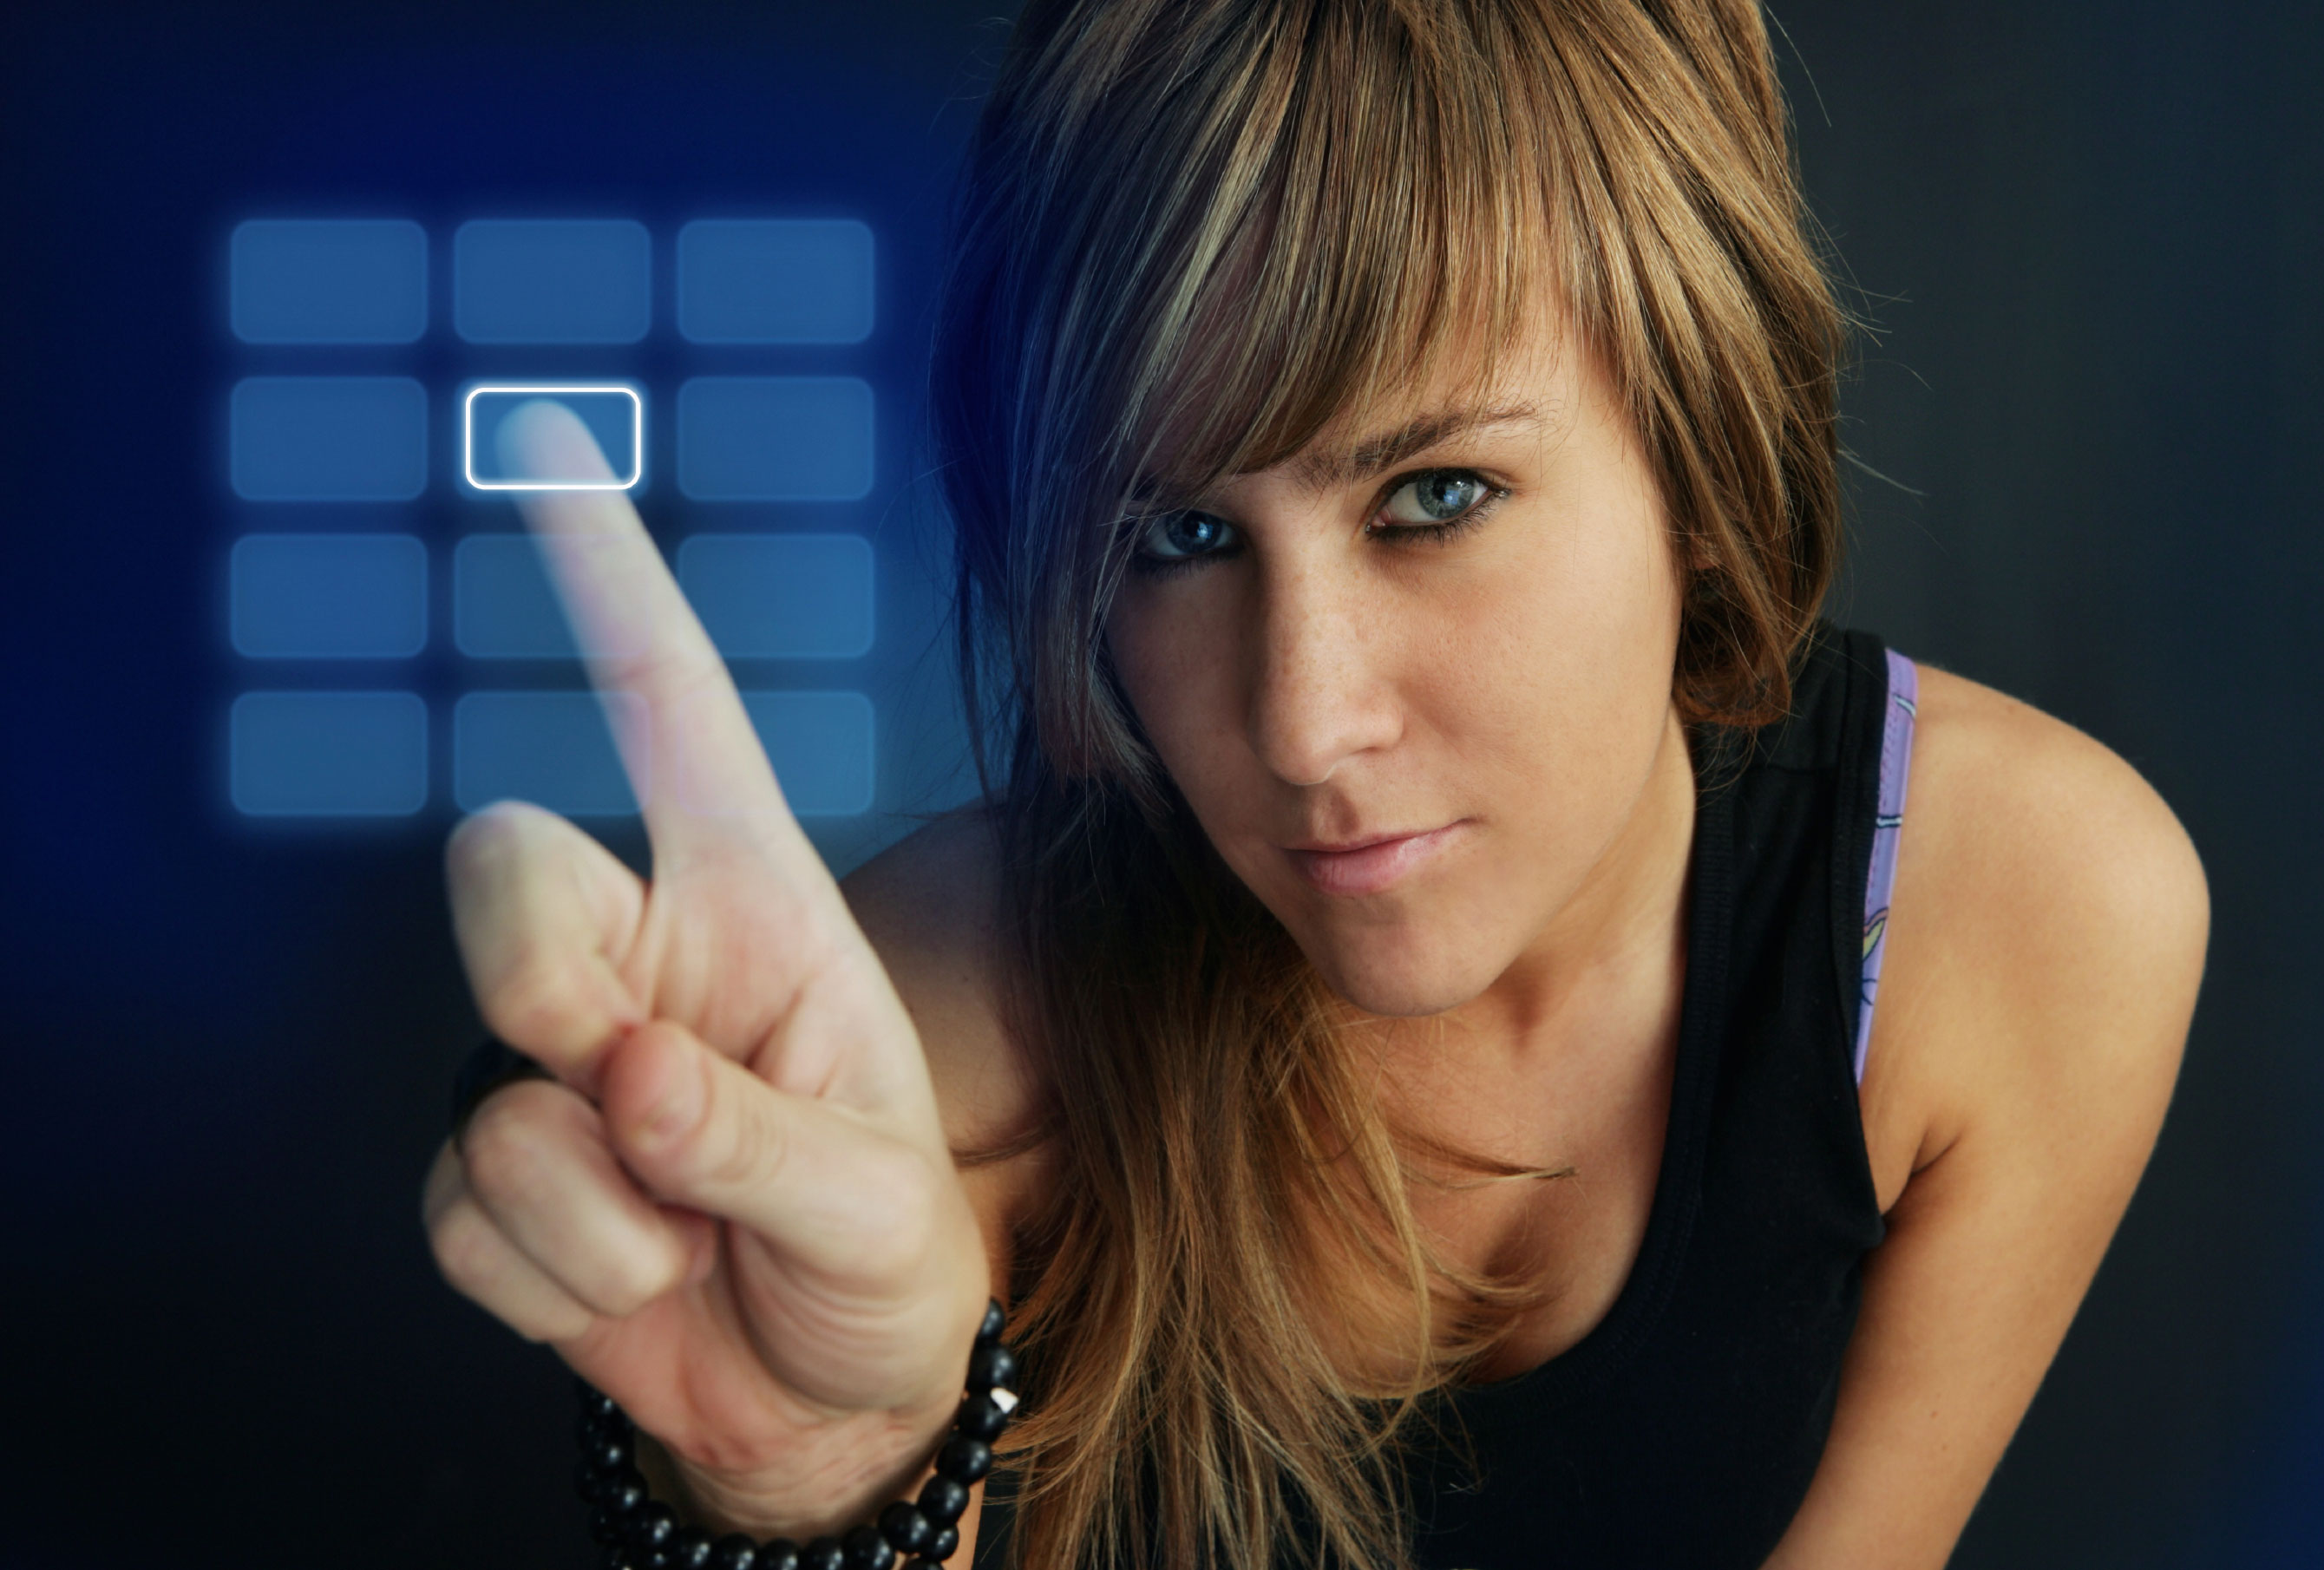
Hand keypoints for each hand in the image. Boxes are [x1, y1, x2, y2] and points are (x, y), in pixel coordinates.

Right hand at [420, 402, 986, 1530]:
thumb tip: (620, 1081)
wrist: (828, 1403)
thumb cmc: (882, 1261)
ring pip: (489, 1090)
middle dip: (552, 983)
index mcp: (755, 907)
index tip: (554, 448)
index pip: (672, 715)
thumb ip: (759, 1135)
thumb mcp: (879, 1202)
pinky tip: (639, 1287)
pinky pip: (465, 1217)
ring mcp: (553, 1071)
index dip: (612, 584)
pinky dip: (562, 1285)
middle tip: (647, 1096)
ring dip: (605, 1210)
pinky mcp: (496, 1187)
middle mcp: (642, 960)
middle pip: (504, 871)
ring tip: (699, 1239)